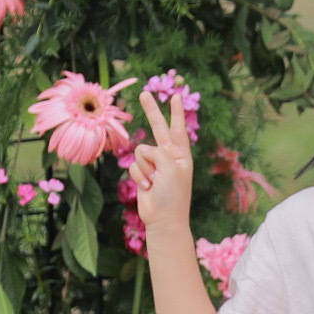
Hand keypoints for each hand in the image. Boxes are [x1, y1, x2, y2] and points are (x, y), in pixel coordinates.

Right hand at [128, 90, 195, 236]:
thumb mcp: (170, 168)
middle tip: (144, 93)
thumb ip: (158, 152)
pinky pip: (133, 166)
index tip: (175, 96)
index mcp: (181, 154)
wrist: (162, 219)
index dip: (176, 112)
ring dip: (145, 168)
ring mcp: (154, 165)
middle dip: (151, 111)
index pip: (178, 128)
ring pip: (140, 152)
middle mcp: (168, 156)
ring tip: (154, 183)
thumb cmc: (172, 195)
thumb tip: (143, 151)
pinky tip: (147, 188)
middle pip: (158, 128)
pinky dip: (139, 177)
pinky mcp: (141, 174)